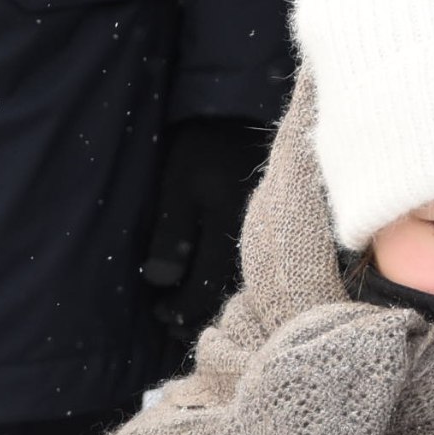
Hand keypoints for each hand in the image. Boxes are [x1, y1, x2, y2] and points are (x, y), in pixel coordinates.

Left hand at [143, 117, 269, 355]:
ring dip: (213, 306)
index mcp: (230, 230)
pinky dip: (228, 287)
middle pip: (227, 297)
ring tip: (186, 315)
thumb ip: (171, 236)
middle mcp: (256, 240)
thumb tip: (160, 282)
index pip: (205, 289)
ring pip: (241, 288)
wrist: (242, 112)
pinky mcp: (275, 230)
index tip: (158, 311)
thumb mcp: (178, 184)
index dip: (179, 309)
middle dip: (196, 316)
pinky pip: (252, 270)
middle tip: (169, 322)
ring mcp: (270, 236)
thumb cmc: (203, 147)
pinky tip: (213, 291)